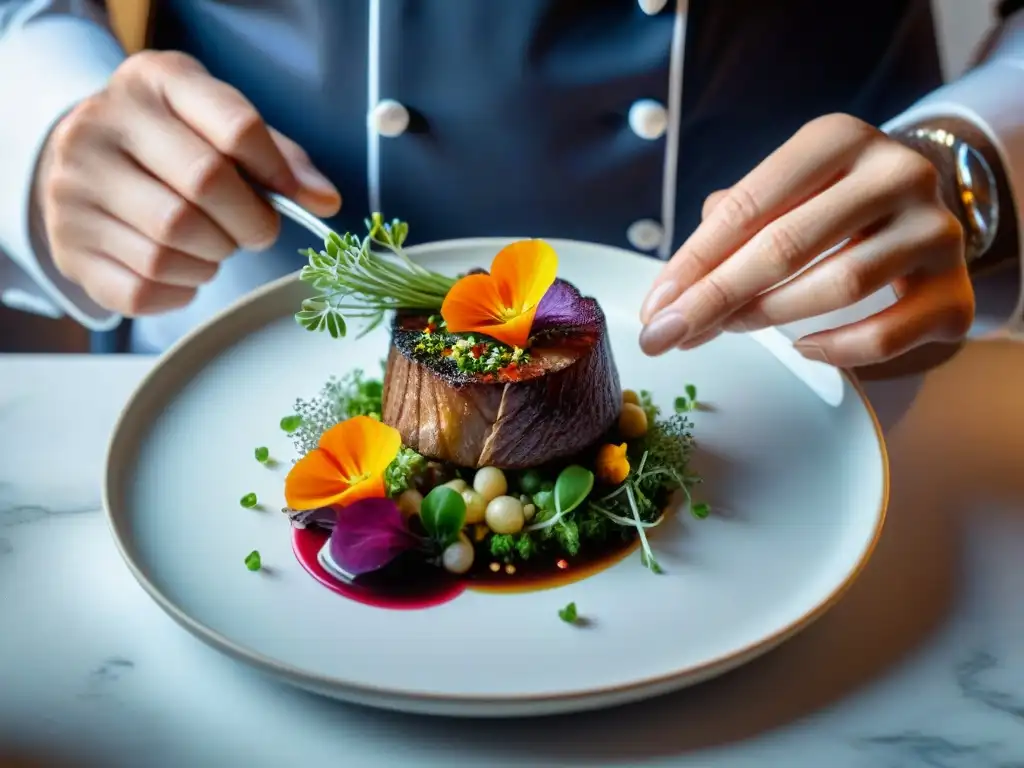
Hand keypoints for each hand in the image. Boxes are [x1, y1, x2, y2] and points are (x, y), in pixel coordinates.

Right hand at [35, 51, 340, 315]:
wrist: (86, 158)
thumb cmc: (173, 144)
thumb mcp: (221, 125)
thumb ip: (279, 158)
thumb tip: (325, 201)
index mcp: (153, 82)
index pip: (236, 127)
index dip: (278, 173)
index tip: (297, 198)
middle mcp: (100, 127)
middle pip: (206, 187)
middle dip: (250, 223)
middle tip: (254, 230)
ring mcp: (73, 188)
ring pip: (171, 246)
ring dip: (213, 259)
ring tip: (212, 244)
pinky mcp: (67, 246)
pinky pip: (143, 289)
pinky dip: (181, 289)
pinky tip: (183, 266)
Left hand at [638, 113, 974, 367]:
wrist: (922, 217)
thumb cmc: (832, 206)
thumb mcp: (784, 192)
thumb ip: (728, 227)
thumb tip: (671, 294)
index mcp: (839, 140)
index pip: (748, 207)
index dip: (692, 263)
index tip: (653, 308)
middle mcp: (895, 173)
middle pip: (785, 246)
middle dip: (713, 298)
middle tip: (667, 336)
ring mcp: (935, 230)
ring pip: (837, 285)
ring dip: (767, 317)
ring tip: (730, 328)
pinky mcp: (955, 291)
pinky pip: (886, 333)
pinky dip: (835, 349)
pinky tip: (802, 347)